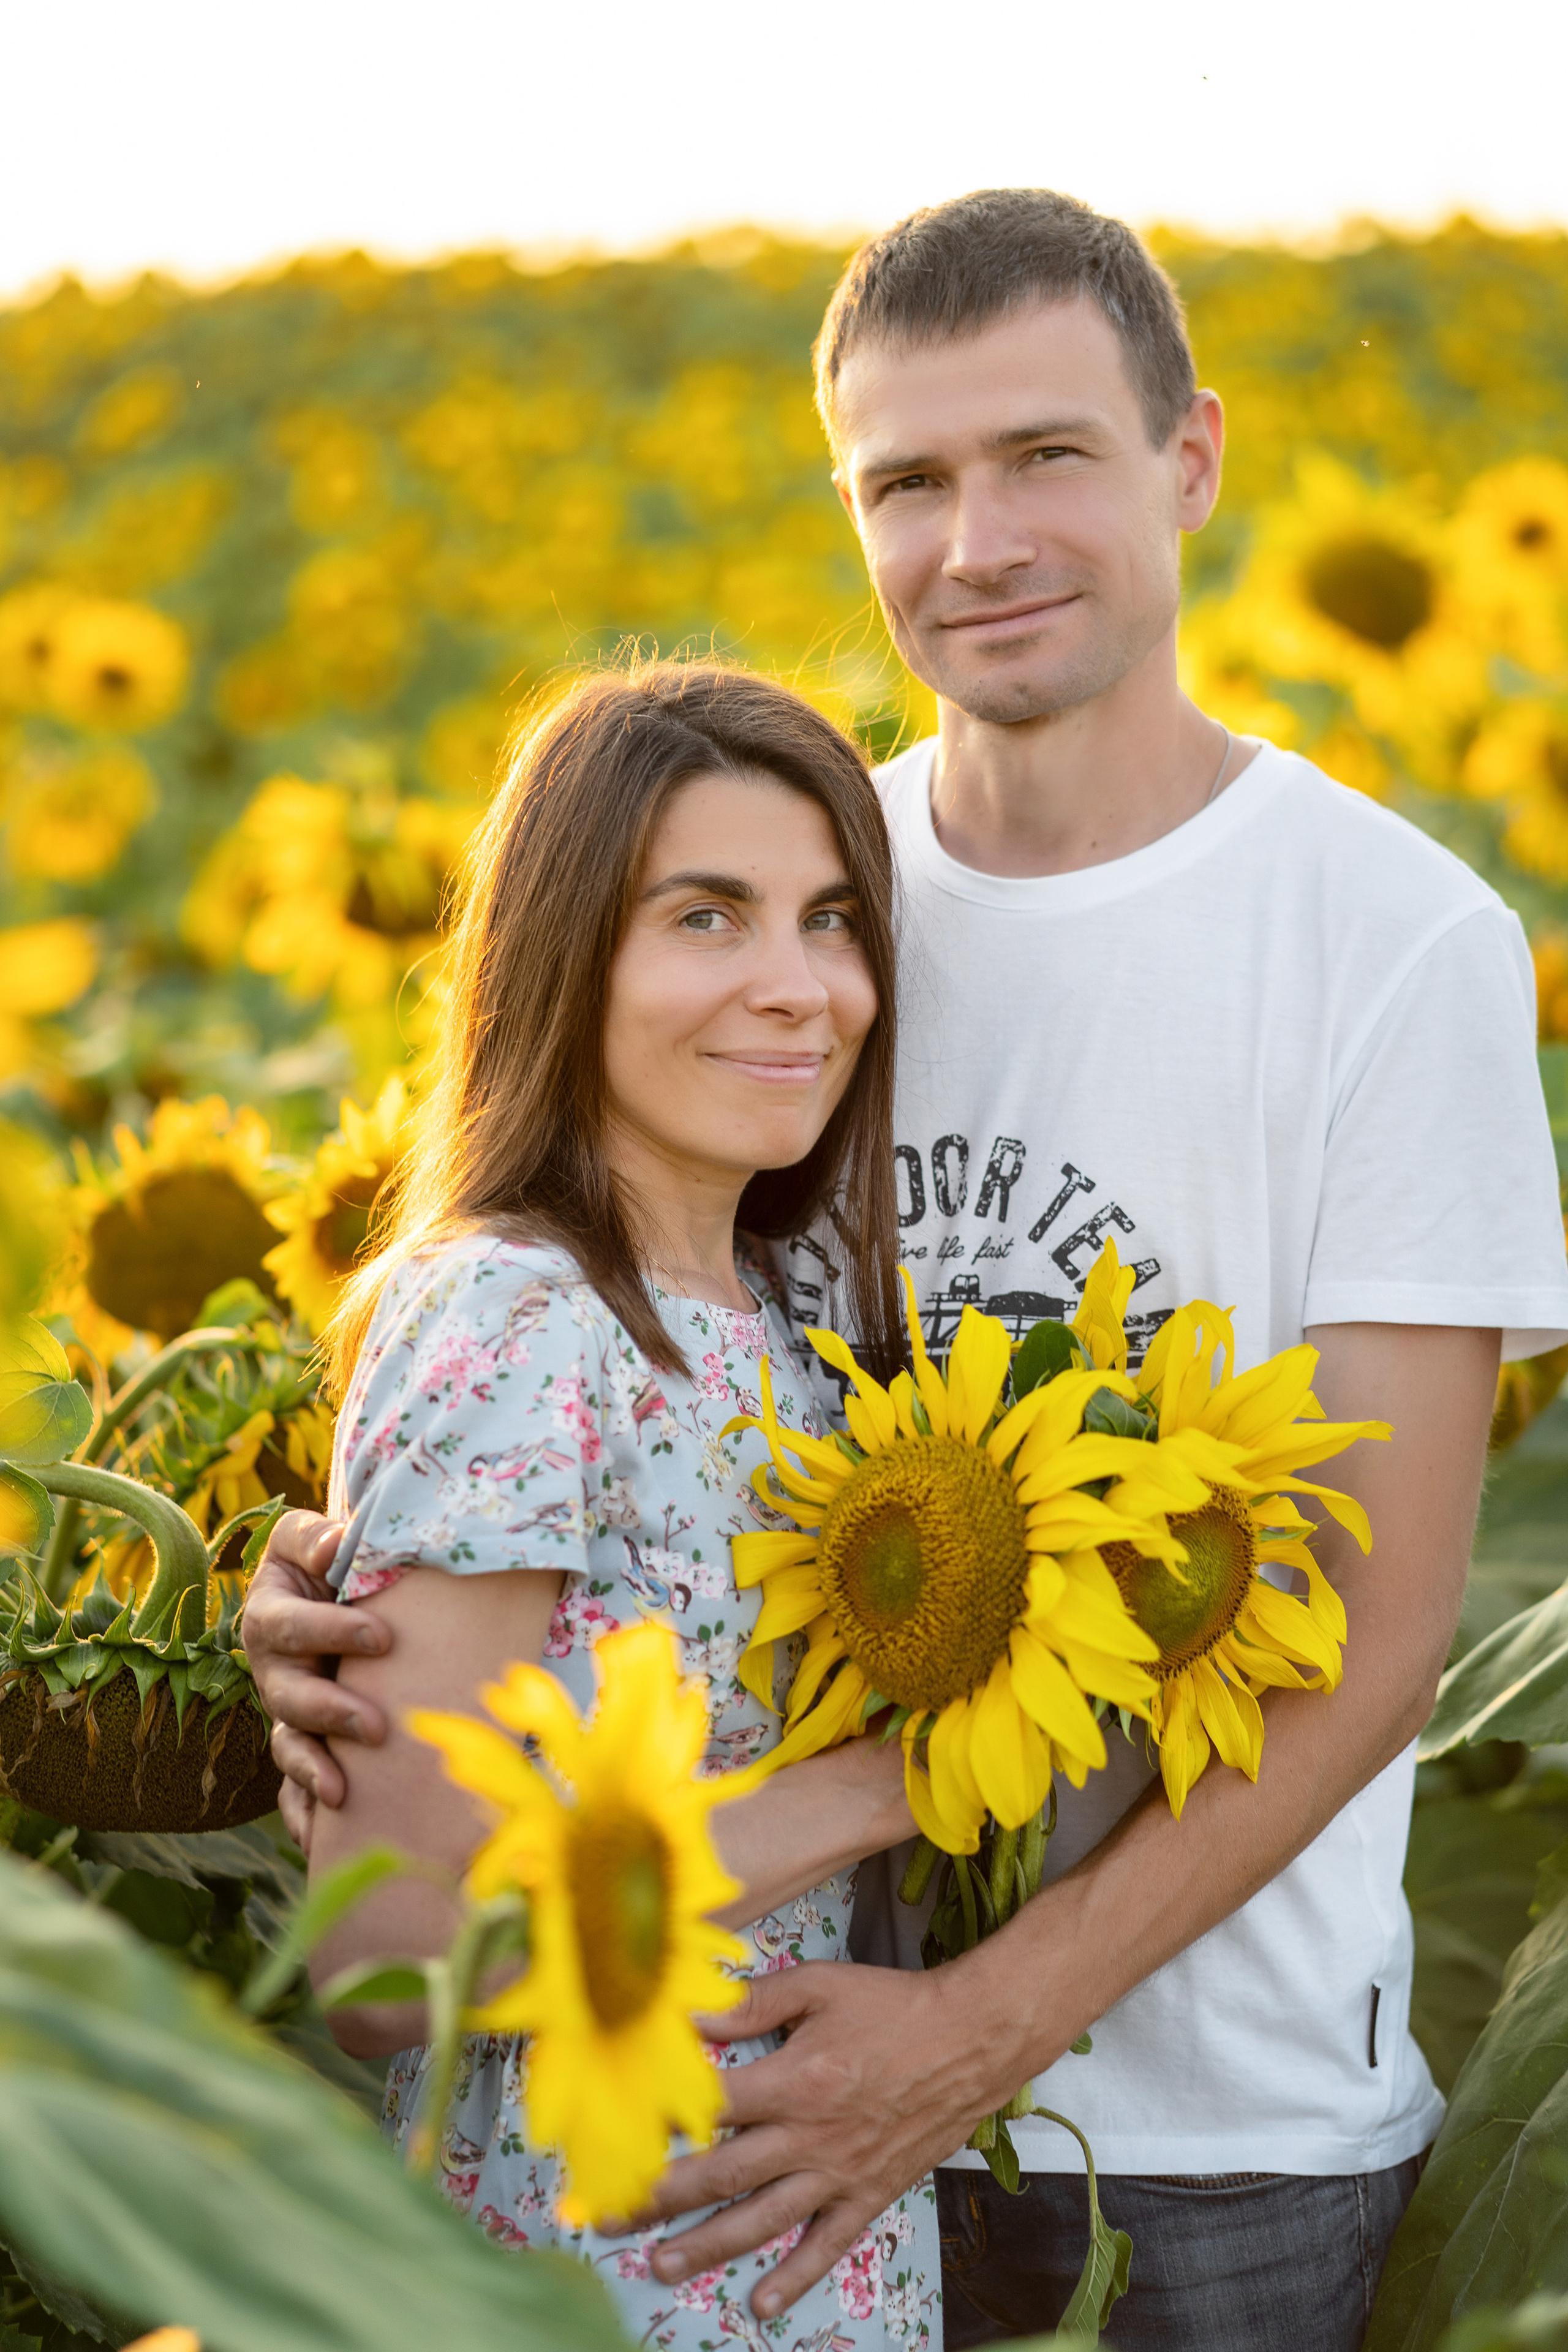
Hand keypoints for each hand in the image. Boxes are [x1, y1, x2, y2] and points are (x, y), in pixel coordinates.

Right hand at [240, 1510, 390, 1848]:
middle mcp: (272, 1670)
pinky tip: (322, 1841)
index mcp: (269, 1616)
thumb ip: (316, 1539)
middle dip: (329, 1712)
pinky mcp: (306, 1742)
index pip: (291, 1627)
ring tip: (344, 1793)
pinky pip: (295, 1787)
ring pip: (289, 1746)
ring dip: (314, 1771)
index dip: (331, 1631)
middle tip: (375, 1727)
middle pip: (289, 1697)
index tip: (383, 1636)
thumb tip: (336, 1546)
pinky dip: (304, 1814)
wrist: (336, 1590)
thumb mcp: (312, 1539)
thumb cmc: (328, 1560)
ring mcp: (287, 1712)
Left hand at [639, 1959, 1018, 2317]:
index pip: (708, 2110)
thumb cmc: (893, 2006)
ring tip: (659, 2264)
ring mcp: (838, 2173)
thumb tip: (691, 2012)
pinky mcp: (868, 2193)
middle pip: (719, 2175)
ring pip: (760, 2219)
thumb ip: (752, 2003)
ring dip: (706, 2246)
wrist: (972, 2039)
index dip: (657, 2122)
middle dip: (657, 2198)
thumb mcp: (819, 1986)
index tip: (614, 2136)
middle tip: (606, 2217)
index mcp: (793, 2081)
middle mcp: (809, 2136)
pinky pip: (826, 2245)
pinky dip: (793, 2277)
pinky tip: (761, 2303)